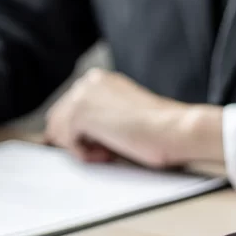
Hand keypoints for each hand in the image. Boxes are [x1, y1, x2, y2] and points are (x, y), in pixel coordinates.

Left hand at [44, 69, 223, 168]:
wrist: (177, 129)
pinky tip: (108, 153)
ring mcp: (82, 96)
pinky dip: (85, 155)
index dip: (78, 135)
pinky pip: (67, 143)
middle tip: (106, 151)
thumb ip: (97, 119)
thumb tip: (62, 136)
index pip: (67, 110)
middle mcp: (87, 82)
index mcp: (99, 80)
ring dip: (83, 148)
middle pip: (57, 120)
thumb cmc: (160, 130)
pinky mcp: (81, 114)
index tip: (102, 146)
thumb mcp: (122, 118)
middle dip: (76, 141)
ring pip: (59, 132)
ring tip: (110, 152)